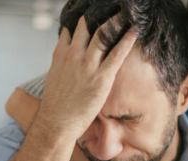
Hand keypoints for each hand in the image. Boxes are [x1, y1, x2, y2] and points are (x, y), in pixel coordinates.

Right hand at [36, 15, 137, 137]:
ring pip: (102, 34)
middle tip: (109, 10)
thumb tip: (68, 60)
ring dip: (114, 22)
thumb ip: (61, 64)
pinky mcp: (102, 77)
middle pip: (87, 27)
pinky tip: (134, 31)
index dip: (81, 22)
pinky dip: (127, 40)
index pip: (71, 30)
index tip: (91, 16)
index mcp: (61, 55)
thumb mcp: (53, 78)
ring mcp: (88, 65)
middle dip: (98, 17)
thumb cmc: (56, 106)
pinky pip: (117, 53)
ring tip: (124, 14)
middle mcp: (73, 55)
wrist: (57, 123)